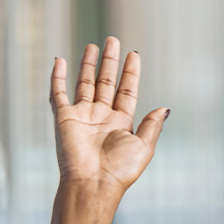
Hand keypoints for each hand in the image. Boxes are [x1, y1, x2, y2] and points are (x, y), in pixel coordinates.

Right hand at [49, 36, 168, 198]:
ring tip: (94, 45)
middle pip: (107, 82)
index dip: (131, 72)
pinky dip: (57, 77)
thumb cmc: (120, 169)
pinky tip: (60, 60)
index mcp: (122, 122)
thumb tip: (165, 108)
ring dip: (89, 64)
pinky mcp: (63, 118)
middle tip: (113, 40)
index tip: (134, 54)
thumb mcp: (144, 146)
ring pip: (85, 83)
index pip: (127, 90)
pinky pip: (58, 93)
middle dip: (110, 62)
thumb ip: (152, 125)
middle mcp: (102, 116)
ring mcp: (82, 116)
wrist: (93, 183)